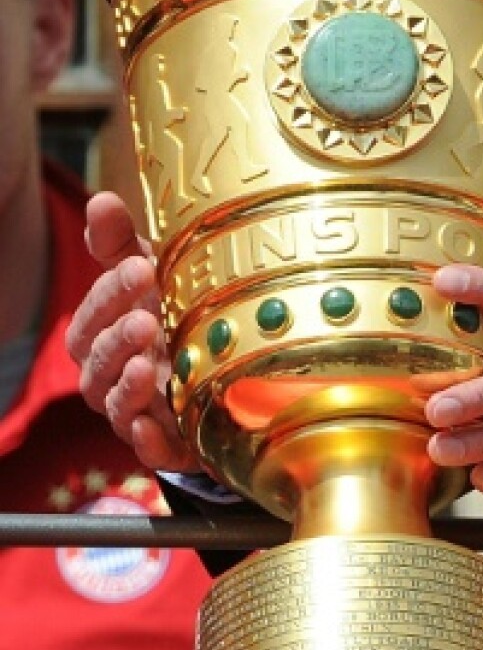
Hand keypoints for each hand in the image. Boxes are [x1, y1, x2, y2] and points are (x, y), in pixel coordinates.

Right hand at [65, 192, 192, 472]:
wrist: (222, 373)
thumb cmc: (178, 313)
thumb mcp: (157, 272)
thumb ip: (122, 243)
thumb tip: (100, 200)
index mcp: (107, 331)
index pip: (94, 314)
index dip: (111, 294)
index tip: (141, 267)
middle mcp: (116, 373)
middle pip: (97, 363)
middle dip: (116, 340)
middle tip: (146, 318)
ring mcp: (142, 409)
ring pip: (116, 404)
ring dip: (127, 387)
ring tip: (147, 366)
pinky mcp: (170, 443)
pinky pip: (150, 449)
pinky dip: (148, 440)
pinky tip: (153, 426)